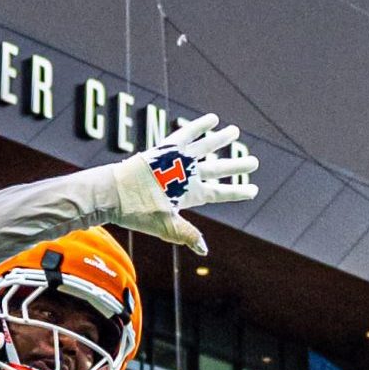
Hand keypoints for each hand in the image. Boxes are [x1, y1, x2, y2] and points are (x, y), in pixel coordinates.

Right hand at [108, 114, 258, 255]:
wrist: (114, 195)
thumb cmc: (137, 213)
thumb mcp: (167, 226)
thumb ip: (187, 235)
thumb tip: (204, 251)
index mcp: (189, 195)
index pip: (219, 193)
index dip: (236, 191)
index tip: (253, 190)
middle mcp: (186, 177)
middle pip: (217, 169)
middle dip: (236, 166)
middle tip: (254, 162)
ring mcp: (177, 162)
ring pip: (206, 149)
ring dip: (221, 140)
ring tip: (235, 131)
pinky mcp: (165, 150)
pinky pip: (186, 135)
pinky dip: (199, 127)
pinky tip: (213, 119)